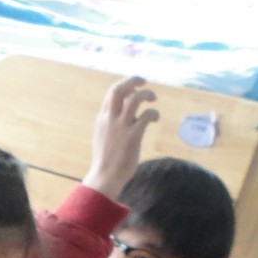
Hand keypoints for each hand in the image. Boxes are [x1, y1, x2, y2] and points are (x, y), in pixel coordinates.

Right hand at [83, 77, 158, 199]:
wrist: (104, 176)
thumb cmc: (106, 159)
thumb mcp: (104, 136)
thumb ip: (112, 122)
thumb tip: (125, 111)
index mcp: (102, 119)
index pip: (112, 93)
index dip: (125, 85)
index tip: (135, 87)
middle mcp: (110, 119)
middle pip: (119, 89)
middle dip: (133, 81)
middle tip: (144, 82)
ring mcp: (121, 127)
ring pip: (135, 98)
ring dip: (147, 95)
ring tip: (153, 100)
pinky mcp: (132, 136)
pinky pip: (146, 115)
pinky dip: (153, 113)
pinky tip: (155, 119)